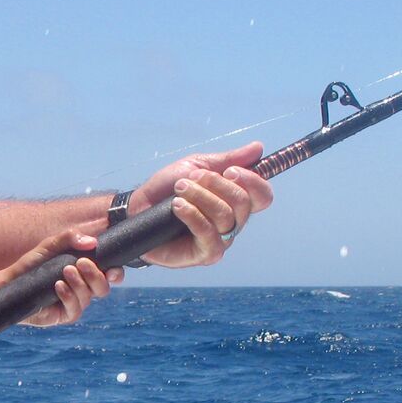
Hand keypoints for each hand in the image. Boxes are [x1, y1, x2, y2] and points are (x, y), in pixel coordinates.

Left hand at [12, 230, 122, 327]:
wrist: (11, 283)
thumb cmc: (32, 264)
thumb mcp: (50, 245)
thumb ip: (69, 238)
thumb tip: (92, 242)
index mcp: (86, 272)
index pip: (110, 275)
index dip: (116, 273)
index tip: (112, 268)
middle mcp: (84, 289)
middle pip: (104, 288)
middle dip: (96, 275)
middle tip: (81, 262)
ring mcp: (75, 303)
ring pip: (89, 297)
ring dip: (79, 283)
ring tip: (64, 271)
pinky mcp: (64, 315)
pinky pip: (75, 309)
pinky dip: (69, 296)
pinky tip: (58, 286)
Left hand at [128, 142, 272, 266]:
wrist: (138, 208)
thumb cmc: (167, 189)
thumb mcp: (196, 166)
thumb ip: (227, 159)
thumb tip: (258, 147)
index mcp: (235, 202)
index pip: (263, 196)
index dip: (253, 181)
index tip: (230, 171)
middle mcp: (233, 223)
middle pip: (243, 203)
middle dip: (215, 185)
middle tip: (190, 178)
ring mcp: (221, 241)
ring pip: (225, 217)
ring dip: (200, 197)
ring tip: (178, 190)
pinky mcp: (204, 255)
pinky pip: (209, 235)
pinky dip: (193, 216)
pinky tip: (177, 206)